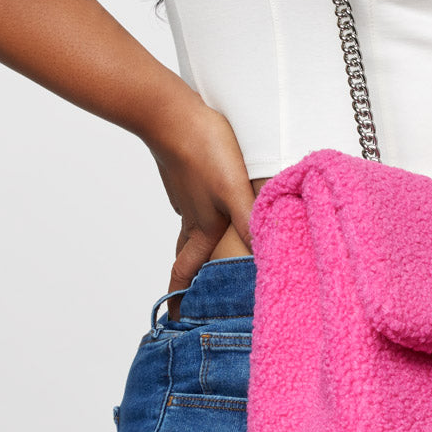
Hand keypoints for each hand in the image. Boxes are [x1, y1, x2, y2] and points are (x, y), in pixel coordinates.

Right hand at [142, 90, 255, 319]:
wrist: (167, 112)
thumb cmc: (202, 149)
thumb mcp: (233, 190)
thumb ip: (249, 221)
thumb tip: (264, 256)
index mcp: (202, 225)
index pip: (186, 270)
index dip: (180, 296)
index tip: (174, 320)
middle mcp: (190, 214)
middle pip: (186, 254)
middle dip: (186, 278)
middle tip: (186, 296)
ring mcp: (185, 193)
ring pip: (190, 227)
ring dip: (195, 246)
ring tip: (204, 257)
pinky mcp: (184, 173)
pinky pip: (193, 203)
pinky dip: (200, 214)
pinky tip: (209, 205)